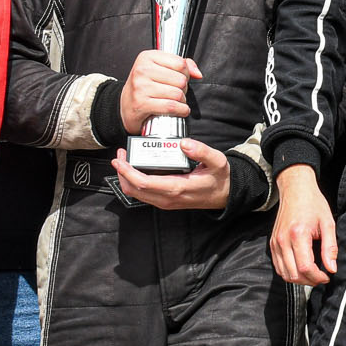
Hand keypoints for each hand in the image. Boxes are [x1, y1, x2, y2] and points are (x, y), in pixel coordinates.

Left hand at [114, 139, 230, 209]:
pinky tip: (135, 170)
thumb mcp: (217, 161)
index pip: (144, 183)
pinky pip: (143, 195)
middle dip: (122, 173)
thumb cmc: (219, 178)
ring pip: (136, 194)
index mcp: (178, 187)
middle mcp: (168, 198)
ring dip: (126, 178)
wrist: (225, 195)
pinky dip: (134, 183)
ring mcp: (165, 202)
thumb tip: (184, 143)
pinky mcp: (165, 201)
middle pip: (134, 190)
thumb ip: (202, 151)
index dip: (128, 171)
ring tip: (125, 161)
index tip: (120, 159)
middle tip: (120, 155)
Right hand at [120, 50, 198, 135]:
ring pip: (177, 94)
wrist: (126, 105)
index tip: (180, 79)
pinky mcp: (142, 104)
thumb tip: (197, 73)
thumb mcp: (159, 69)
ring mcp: (141, 87)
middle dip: (183, 89)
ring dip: (182, 101)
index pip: (180, 63)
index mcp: (147, 57)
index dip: (186, 73)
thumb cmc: (144, 86)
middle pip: (180, 80)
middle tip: (176, 92)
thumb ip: (181, 65)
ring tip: (175, 101)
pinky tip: (179, 110)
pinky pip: (171, 106)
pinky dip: (181, 110)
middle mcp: (142, 70)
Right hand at [271, 165, 337, 285]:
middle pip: (293, 274)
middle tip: (321, 277)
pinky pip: (278, 266)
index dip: (317, 277)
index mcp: (298, 234)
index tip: (327, 276)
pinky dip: (289, 272)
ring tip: (312, 275)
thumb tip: (332, 268)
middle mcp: (283, 240)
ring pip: (284, 273)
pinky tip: (301, 269)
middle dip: (309, 281)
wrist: (296, 190)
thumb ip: (330, 247)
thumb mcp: (328, 223)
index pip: (305, 267)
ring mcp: (275, 243)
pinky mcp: (272, 243)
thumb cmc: (313, 204)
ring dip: (299, 279)